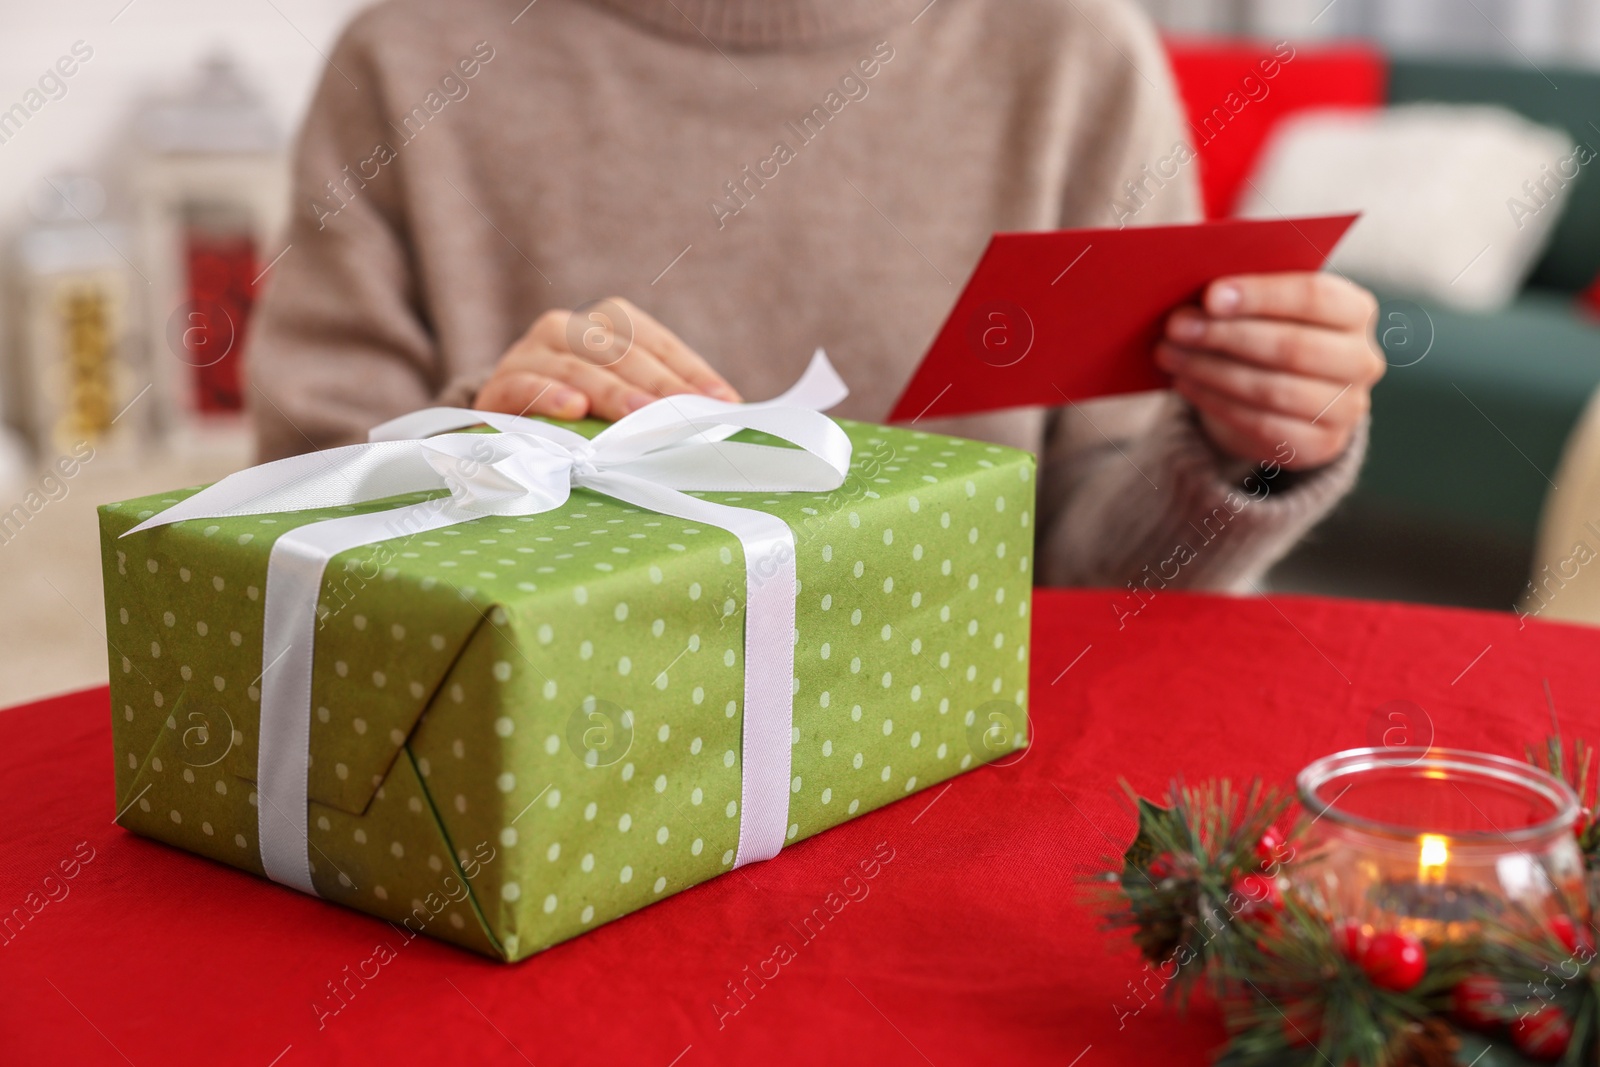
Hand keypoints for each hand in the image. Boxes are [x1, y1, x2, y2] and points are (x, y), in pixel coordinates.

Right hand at [474, 297, 740, 420]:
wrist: (504, 423)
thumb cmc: (579, 413)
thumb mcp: (621, 401)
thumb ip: (661, 402)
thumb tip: (726, 417)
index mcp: (608, 324)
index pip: (657, 344)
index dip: (691, 372)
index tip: (724, 402)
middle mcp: (569, 328)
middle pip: (621, 353)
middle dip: (658, 386)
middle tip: (685, 413)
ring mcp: (531, 352)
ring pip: (577, 366)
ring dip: (611, 392)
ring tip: (638, 417)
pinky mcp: (500, 384)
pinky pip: (526, 384)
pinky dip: (550, 395)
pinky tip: (573, 409)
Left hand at [1155, 273, 1384, 470]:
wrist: (1285, 398)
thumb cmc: (1268, 331)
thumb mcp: (1263, 307)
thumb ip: (1244, 294)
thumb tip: (1196, 296)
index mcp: (1355, 310)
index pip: (1314, 297)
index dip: (1261, 296)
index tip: (1210, 295)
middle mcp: (1362, 359)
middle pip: (1292, 346)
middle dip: (1226, 336)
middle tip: (1176, 326)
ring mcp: (1348, 407)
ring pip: (1273, 390)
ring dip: (1212, 371)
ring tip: (1168, 354)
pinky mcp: (1322, 445)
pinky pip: (1262, 425)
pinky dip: (1216, 403)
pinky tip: (1185, 382)